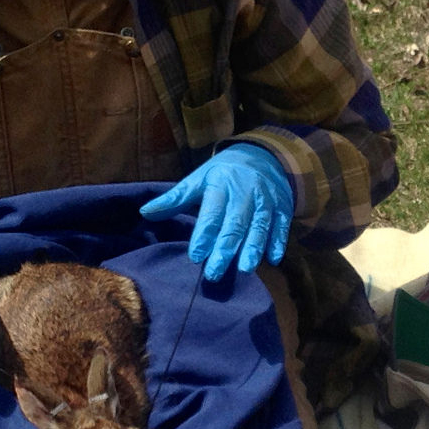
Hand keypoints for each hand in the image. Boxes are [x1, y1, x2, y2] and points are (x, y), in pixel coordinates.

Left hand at [138, 143, 293, 280]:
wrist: (262, 155)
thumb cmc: (224, 173)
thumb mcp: (199, 179)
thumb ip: (175, 199)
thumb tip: (145, 212)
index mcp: (221, 185)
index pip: (212, 214)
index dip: (204, 235)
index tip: (195, 255)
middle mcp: (244, 193)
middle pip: (235, 224)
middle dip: (225, 249)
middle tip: (214, 274)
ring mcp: (266, 200)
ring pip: (259, 226)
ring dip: (253, 248)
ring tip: (245, 270)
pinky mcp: (283, 207)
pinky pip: (282, 225)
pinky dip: (278, 242)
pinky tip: (273, 259)